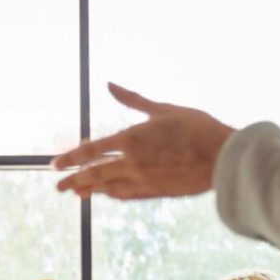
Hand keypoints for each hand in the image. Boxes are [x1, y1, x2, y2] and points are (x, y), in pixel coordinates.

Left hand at [52, 84, 234, 199]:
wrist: (224, 158)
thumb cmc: (198, 128)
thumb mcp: (164, 109)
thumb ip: (133, 100)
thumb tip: (110, 84)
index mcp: (132, 139)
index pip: (91, 150)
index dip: (71, 158)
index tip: (55, 163)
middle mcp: (133, 163)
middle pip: (94, 175)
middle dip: (73, 180)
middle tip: (57, 186)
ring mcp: (143, 181)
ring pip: (108, 188)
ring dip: (89, 190)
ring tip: (76, 193)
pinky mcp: (155, 193)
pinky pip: (126, 195)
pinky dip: (113, 194)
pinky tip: (106, 193)